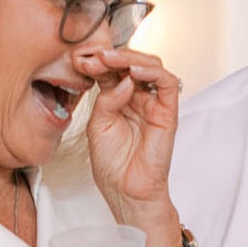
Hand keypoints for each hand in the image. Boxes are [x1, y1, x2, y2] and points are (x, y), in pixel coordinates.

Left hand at [81, 46, 180, 225]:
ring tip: (109, 60)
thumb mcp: (98, 125)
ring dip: (129, 58)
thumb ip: (107, 99)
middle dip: (111, 56)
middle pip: (131, 63)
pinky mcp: (168, 112)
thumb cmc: (112, 164)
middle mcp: (138, 97)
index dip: (97, 62)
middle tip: (93, 56)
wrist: (125, 190)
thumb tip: (122, 79)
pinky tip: (133, 72)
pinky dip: (152, 71)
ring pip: (150, 66)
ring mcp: (154, 103)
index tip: (79, 60)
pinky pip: (167, 83)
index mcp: (118, 99)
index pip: (111, 70)